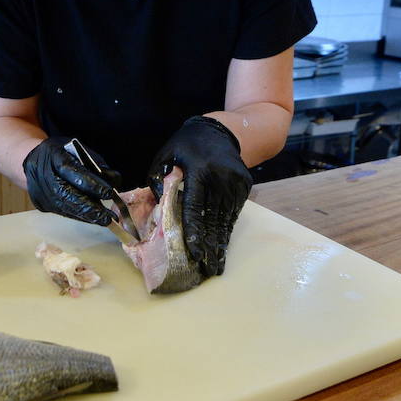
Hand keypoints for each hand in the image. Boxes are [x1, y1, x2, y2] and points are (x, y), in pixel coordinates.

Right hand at [23, 137, 121, 226]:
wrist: (32, 160)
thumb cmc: (59, 153)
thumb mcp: (78, 149)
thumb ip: (95, 164)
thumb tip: (114, 181)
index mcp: (54, 156)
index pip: (73, 172)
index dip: (91, 184)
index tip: (109, 193)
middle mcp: (45, 176)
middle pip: (69, 195)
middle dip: (91, 208)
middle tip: (109, 216)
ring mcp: (42, 192)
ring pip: (66, 207)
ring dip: (87, 216)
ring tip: (105, 220)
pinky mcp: (42, 204)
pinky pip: (63, 212)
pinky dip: (79, 216)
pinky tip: (92, 218)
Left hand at [148, 116, 250, 276]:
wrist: (220, 131)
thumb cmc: (186, 146)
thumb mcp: (165, 157)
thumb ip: (158, 181)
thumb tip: (156, 210)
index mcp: (199, 171)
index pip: (195, 206)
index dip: (194, 231)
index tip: (195, 252)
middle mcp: (221, 178)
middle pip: (213, 218)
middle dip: (210, 246)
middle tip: (208, 269)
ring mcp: (235, 182)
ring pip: (226, 219)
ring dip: (220, 243)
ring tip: (216, 264)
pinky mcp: (244, 185)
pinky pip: (233, 212)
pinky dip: (226, 230)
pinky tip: (222, 246)